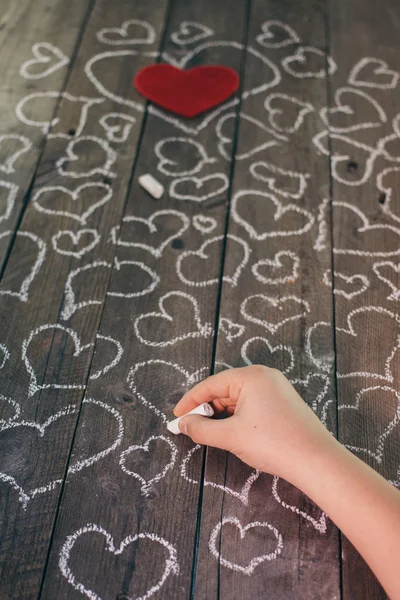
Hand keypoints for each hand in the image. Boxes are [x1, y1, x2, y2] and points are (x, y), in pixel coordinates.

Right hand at [174, 365, 334, 485]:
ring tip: (211, 434)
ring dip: (221, 415)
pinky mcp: (282, 402)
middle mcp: (264, 376)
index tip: (176, 417)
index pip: (211, 385)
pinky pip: (252, 404)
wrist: (316, 461)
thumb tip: (183, 424)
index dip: (190, 402)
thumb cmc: (274, 443)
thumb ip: (202, 429)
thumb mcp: (231, 436)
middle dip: (207, 410)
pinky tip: (232, 432)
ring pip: (238, 399)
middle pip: (224, 390)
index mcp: (251, 376)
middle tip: (192, 429)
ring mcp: (276, 388)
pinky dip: (237, 417)